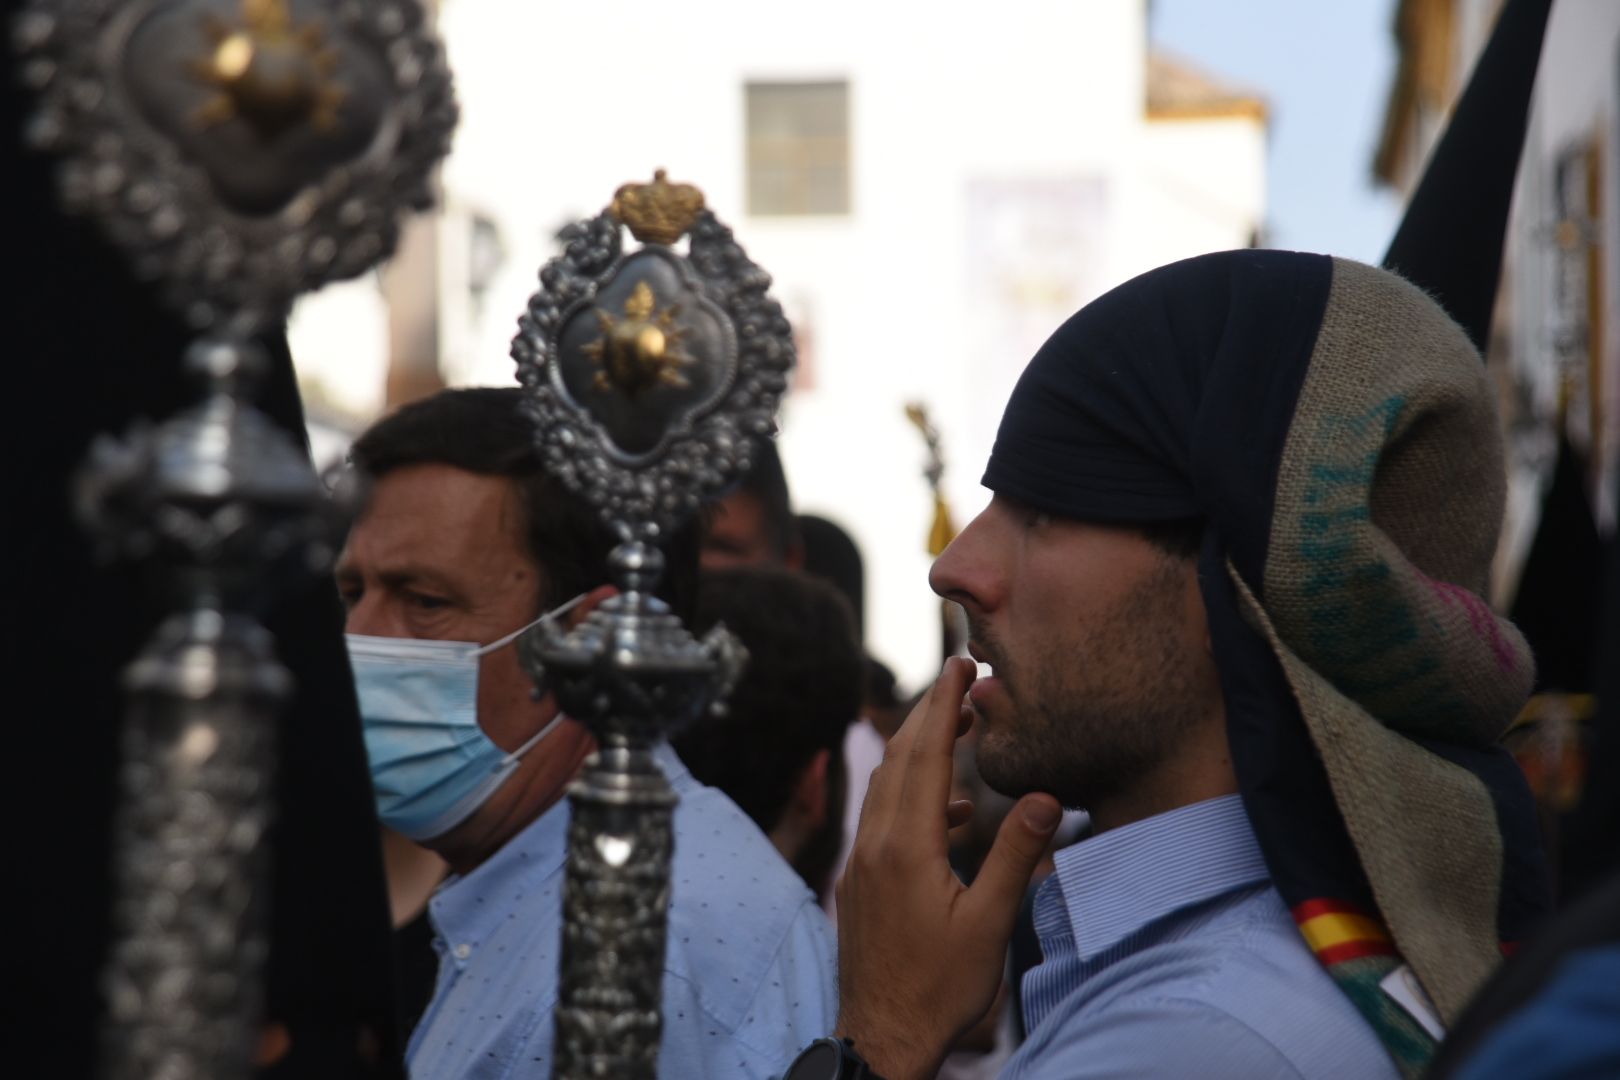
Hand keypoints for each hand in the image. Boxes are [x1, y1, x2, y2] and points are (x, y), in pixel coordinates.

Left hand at [834, 657, 1060, 1079]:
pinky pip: (883, 817)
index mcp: (907, 846)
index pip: (926, 755)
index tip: (960, 662)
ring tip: (958, 733)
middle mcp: (875, 844)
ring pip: (886, 785)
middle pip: (898, 757)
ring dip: (918, 751)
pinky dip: (913, 794)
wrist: (881, 1036)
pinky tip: (950, 812)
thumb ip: (1016, 856)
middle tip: (960, 681)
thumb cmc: (939, 989)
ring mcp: (862, 862)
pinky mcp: (861, 880)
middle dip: (928, 713)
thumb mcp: (989, 925)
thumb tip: (1047, 797)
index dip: (944, 704)